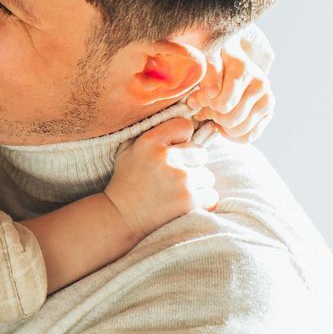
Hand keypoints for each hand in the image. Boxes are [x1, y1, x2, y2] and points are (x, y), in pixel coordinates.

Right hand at [104, 117, 217, 237]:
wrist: (121, 218)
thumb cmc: (127, 181)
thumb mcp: (129, 149)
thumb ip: (152, 131)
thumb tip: (181, 116)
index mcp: (151, 141)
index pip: (185, 126)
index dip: (181, 139)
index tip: (173, 151)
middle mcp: (167, 158)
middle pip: (201, 153)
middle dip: (191, 164)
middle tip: (174, 176)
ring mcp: (181, 180)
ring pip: (207, 176)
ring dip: (197, 184)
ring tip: (176, 192)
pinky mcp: (189, 201)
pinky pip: (211, 195)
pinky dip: (201, 201)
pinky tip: (183, 203)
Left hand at [189, 26, 276, 142]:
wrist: (232, 64)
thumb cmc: (215, 64)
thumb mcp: (206, 62)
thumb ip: (206, 76)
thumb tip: (211, 93)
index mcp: (243, 69)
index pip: (222, 103)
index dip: (205, 104)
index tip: (201, 96)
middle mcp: (260, 84)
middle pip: (230, 119)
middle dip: (214, 115)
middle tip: (209, 106)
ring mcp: (267, 99)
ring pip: (239, 129)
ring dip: (223, 125)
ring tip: (217, 113)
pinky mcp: (268, 113)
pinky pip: (248, 137)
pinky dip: (233, 135)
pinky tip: (225, 124)